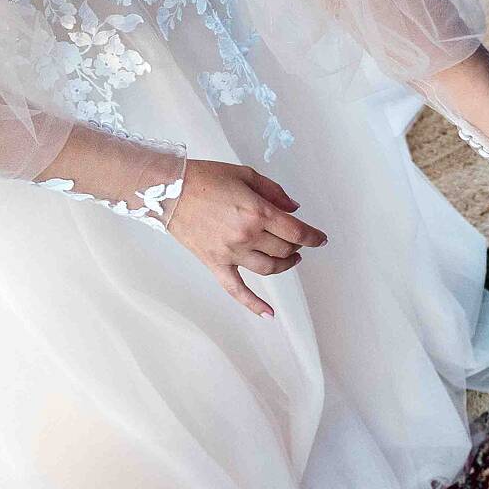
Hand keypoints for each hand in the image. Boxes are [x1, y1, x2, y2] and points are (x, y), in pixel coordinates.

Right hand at [166, 160, 326, 316]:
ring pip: (269, 268)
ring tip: (290, 259)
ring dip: (285, 265)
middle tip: (297, 241)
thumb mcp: (245, 174)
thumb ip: (274, 192)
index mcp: (258, 212)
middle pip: (284, 249)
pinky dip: (253, 304)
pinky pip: (237, 290)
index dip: (313, 237)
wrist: (168, 190)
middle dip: (296, 245)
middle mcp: (247, 235)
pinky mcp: (215, 264)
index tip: (320, 239)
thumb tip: (294, 208)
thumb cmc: (204, 178)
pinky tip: (268, 314)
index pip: (296, 231)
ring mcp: (231, 253)